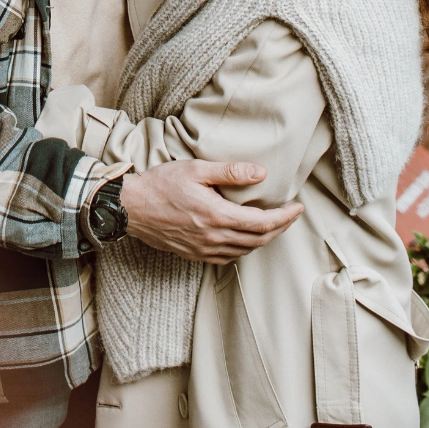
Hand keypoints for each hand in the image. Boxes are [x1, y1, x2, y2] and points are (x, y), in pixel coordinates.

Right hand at [120, 160, 301, 264]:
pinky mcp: (194, 255)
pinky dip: (243, 248)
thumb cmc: (161, 184)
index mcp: (217, 216)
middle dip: (280, 229)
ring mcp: (203, 250)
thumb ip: (230, 172)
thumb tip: (260, 173)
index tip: (297, 209)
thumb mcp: (196, 170)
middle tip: (290, 216)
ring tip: (272, 225)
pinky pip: (228, 257)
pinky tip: (244, 237)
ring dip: (263, 240)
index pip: (263, 223)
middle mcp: (213, 238)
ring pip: (245, 251)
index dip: (285, 218)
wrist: (130, 208)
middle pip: (259, 240)